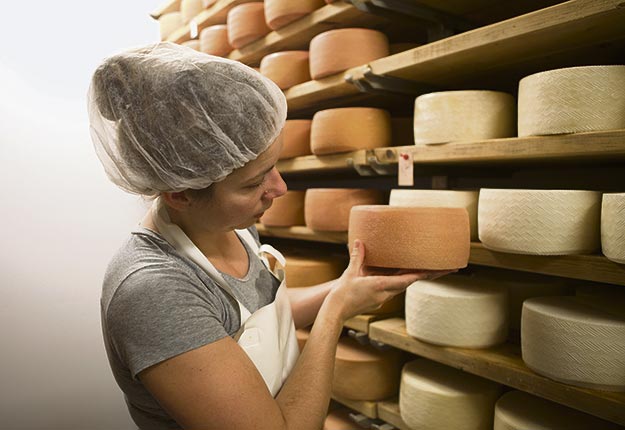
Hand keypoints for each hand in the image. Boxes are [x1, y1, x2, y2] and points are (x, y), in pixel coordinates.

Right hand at [326, 239, 455, 321]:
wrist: (335, 313)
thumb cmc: (342, 294)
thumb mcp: (350, 273)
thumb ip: (357, 257)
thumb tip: (359, 241)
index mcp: (381, 286)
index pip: (408, 279)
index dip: (425, 273)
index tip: (439, 270)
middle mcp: (387, 293)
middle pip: (413, 281)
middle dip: (431, 274)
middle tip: (450, 268)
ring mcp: (384, 297)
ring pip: (405, 284)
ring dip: (419, 275)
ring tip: (434, 267)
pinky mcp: (379, 298)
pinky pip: (395, 285)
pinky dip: (404, 278)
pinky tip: (406, 271)